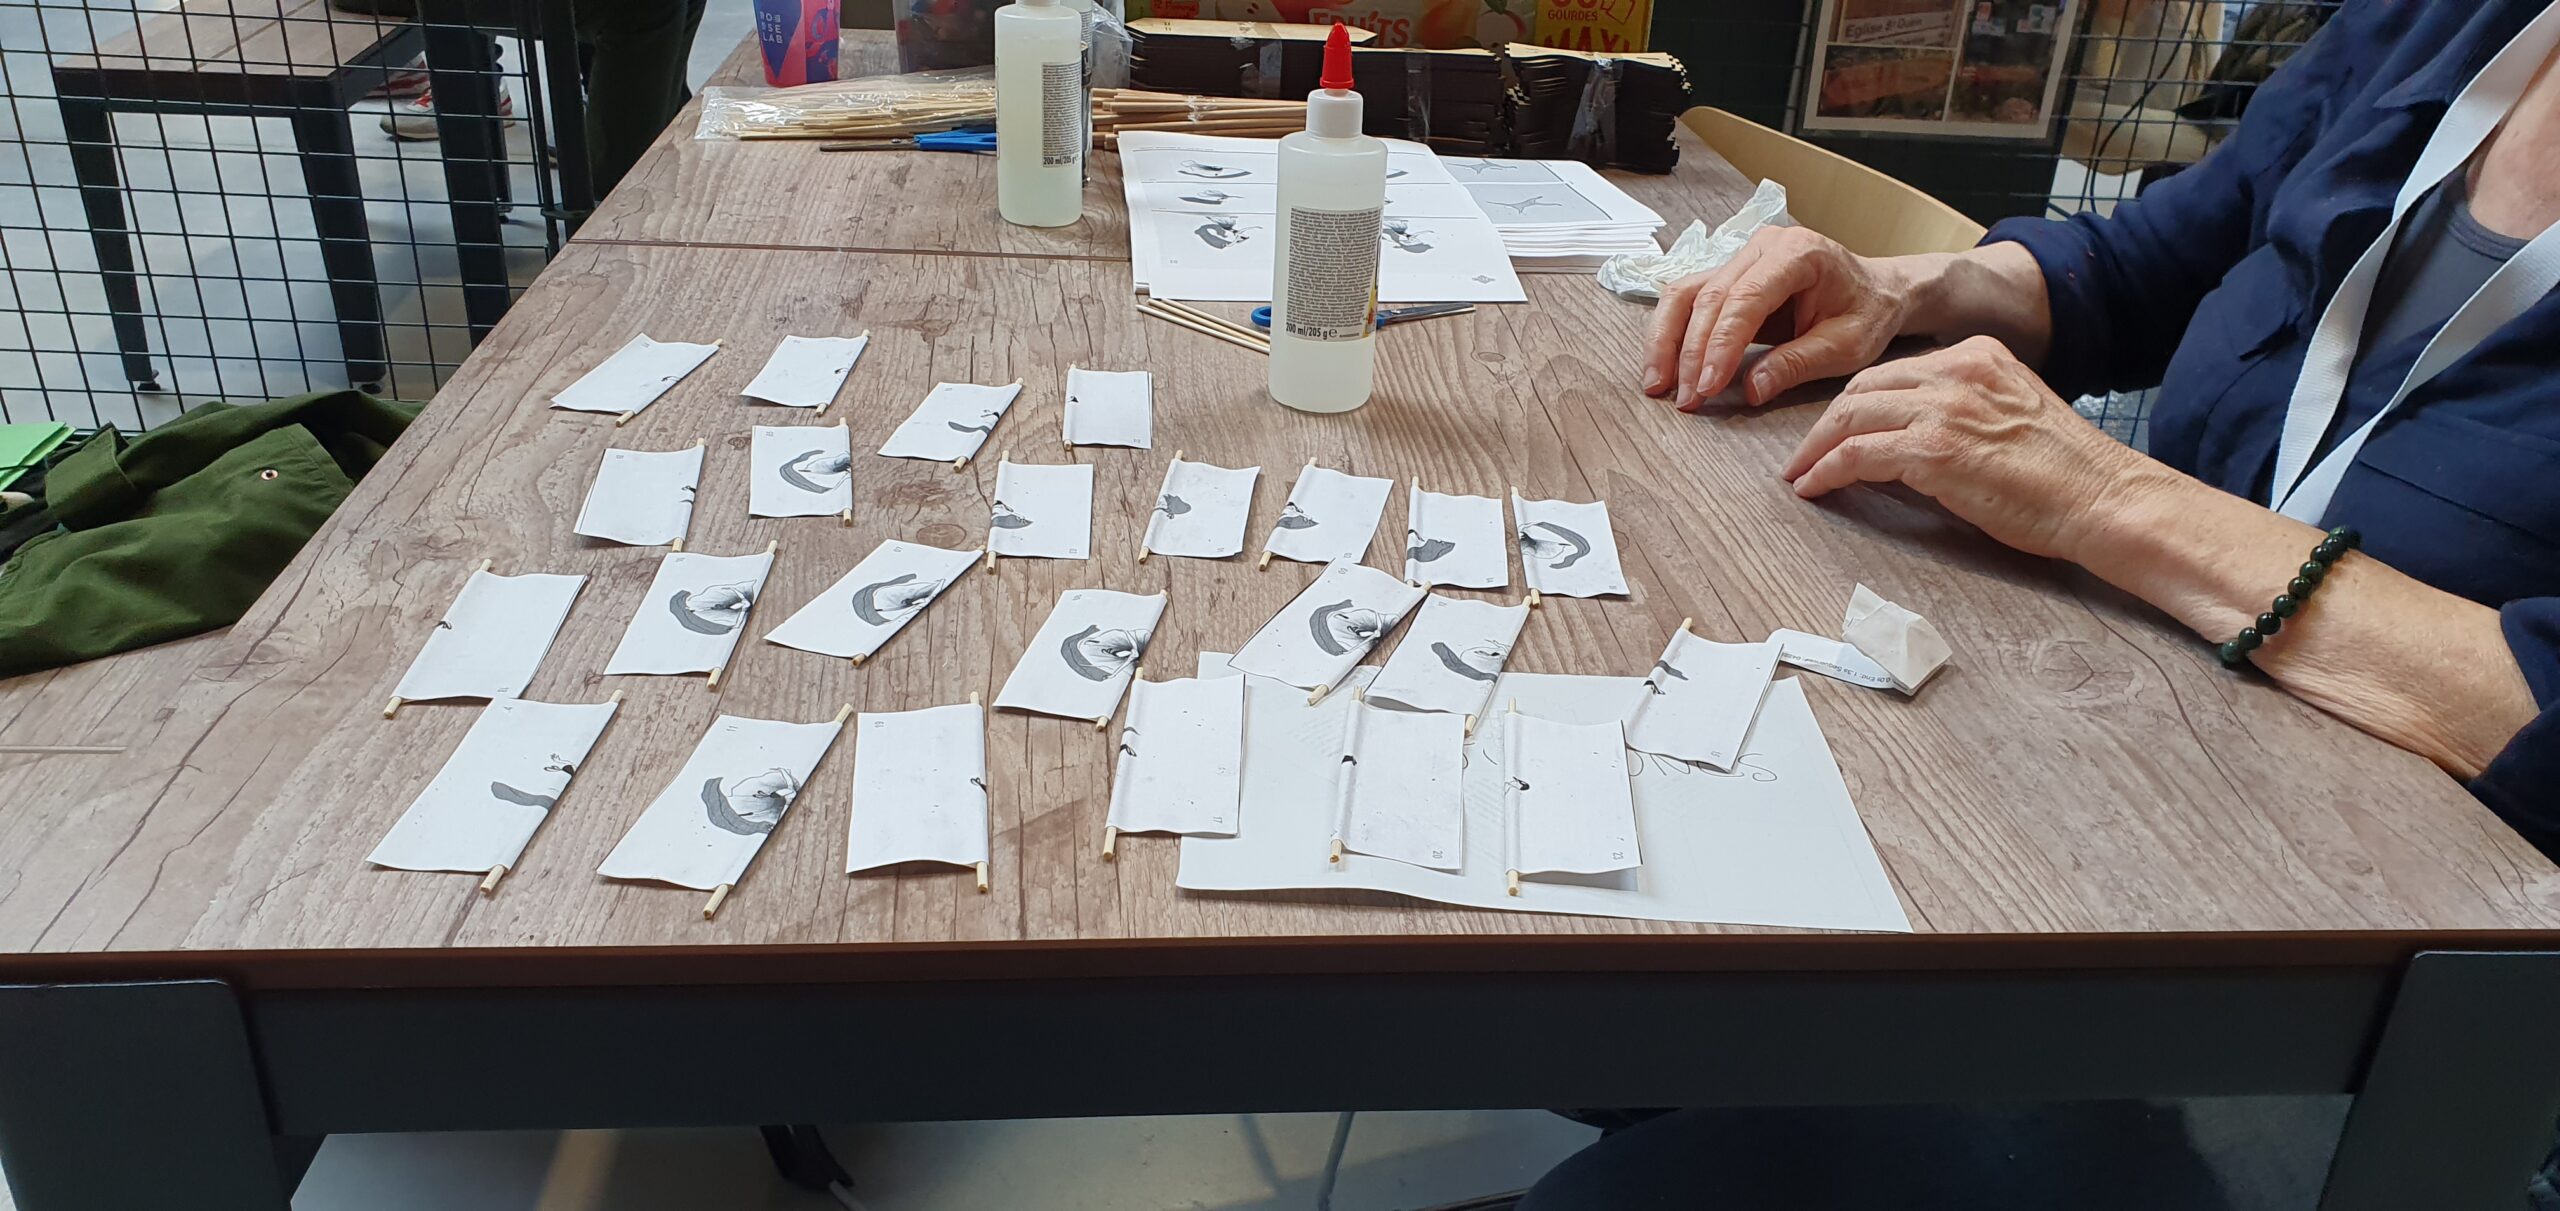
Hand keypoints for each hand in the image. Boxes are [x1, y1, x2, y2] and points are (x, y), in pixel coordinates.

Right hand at [1643, 226, 1921, 409]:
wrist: (1876, 291)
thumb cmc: (1867, 313)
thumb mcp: (1847, 346)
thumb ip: (1798, 364)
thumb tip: (1750, 389)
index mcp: (1798, 253)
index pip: (1745, 298)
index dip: (1720, 344)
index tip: (1708, 387)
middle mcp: (1763, 247)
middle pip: (1708, 296)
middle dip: (1691, 353)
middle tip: (1687, 400)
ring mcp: (1740, 258)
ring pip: (1685, 294)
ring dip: (1666, 342)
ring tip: (1658, 386)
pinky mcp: (1728, 276)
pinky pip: (1687, 300)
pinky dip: (1670, 335)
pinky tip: (1663, 368)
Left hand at [1781, 337, 2162, 560]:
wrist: (2104, 498)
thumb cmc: (2065, 473)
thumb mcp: (2011, 415)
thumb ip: (1963, 410)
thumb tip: (1909, 439)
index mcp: (1977, 355)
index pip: (1894, 372)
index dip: (1855, 402)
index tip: (1834, 427)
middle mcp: (1958, 371)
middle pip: (1864, 387)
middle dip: (1824, 421)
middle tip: (1802, 452)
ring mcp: (1946, 408)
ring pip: (1851, 414)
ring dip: (1815, 447)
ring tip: (1798, 472)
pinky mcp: (1936, 450)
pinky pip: (1858, 454)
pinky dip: (1827, 471)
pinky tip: (1813, 487)